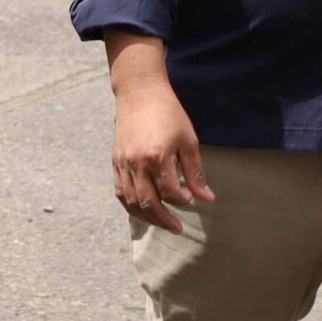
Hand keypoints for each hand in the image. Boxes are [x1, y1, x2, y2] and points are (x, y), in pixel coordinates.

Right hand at [111, 68, 212, 233]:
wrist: (139, 92)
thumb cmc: (168, 113)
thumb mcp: (188, 141)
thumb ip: (195, 172)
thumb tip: (206, 198)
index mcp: (157, 157)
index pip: (170, 192)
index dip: (182, 200)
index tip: (190, 197)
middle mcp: (136, 163)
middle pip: (148, 203)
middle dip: (164, 220)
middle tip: (177, 228)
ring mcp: (122, 163)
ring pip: (130, 201)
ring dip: (146, 217)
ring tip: (160, 222)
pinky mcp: (114, 161)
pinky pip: (119, 191)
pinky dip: (129, 205)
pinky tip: (140, 210)